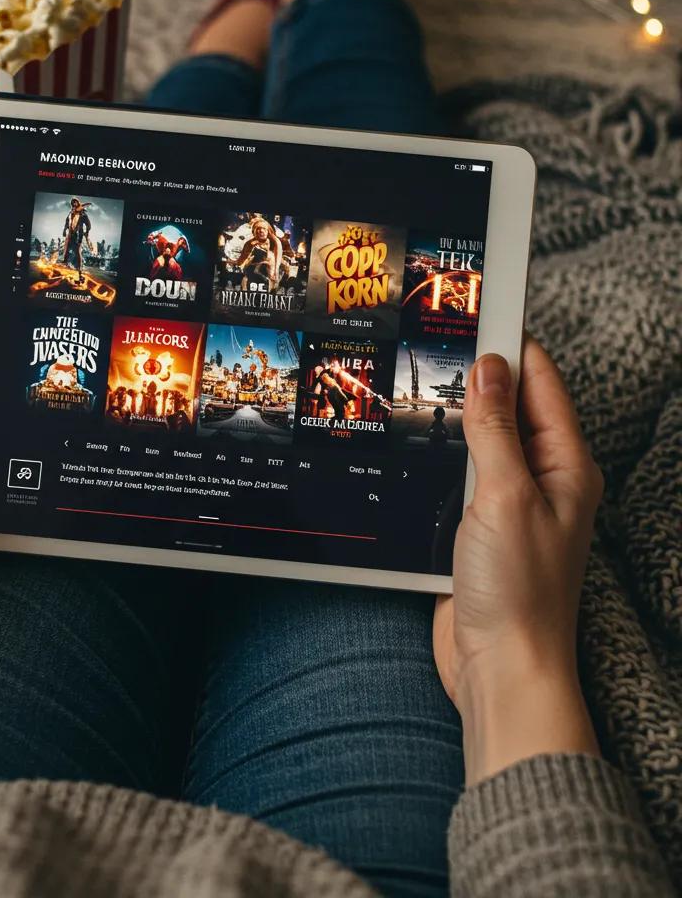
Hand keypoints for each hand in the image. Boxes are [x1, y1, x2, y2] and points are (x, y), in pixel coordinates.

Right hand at [433, 337, 604, 784]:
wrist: (500, 668)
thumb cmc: (519, 591)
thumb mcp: (505, 495)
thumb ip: (496, 430)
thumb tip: (490, 367)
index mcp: (566, 466)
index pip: (541, 385)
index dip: (511, 346)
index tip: (476, 312)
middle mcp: (542, 481)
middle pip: (512, 408)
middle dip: (478, 376)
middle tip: (435, 344)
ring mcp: (510, 505)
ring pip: (483, 441)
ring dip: (458, 417)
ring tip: (419, 383)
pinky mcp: (479, 529)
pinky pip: (462, 476)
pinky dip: (442, 456)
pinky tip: (414, 445)